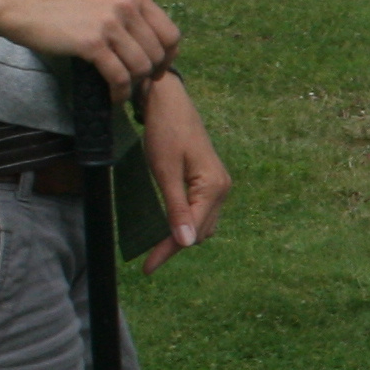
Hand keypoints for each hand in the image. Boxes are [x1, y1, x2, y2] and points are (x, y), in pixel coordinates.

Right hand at [1, 0, 180, 98]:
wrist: (21, 3)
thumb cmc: (58, 4)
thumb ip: (127, 14)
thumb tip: (149, 45)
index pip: (170, 33)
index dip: (168, 57)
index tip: (157, 71)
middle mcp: (126, 5)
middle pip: (158, 53)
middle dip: (150, 74)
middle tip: (136, 85)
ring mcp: (110, 23)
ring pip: (141, 67)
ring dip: (133, 85)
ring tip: (121, 90)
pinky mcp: (92, 43)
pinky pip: (119, 77)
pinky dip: (119, 92)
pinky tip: (113, 96)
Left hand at [133, 73, 229, 271]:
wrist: (169, 101)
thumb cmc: (165, 132)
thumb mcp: (165, 172)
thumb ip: (176, 209)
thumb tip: (185, 243)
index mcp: (213, 186)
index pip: (191, 230)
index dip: (169, 250)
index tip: (147, 268)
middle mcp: (222, 188)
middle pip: (200, 231)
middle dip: (175, 246)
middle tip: (147, 261)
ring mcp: (219, 184)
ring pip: (203, 223)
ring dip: (182, 236)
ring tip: (155, 248)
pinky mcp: (210, 179)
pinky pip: (201, 210)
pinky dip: (186, 222)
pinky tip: (170, 227)